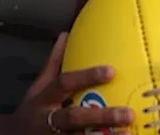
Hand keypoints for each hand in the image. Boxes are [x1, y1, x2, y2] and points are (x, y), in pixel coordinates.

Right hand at [11, 33, 134, 134]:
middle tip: (128, 114)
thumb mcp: (38, 87)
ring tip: (128, 134)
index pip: (64, 83)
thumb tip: (65, 35)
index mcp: (44, 98)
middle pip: (74, 118)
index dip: (86, 77)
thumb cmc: (31, 111)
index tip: (111, 71)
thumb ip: (53, 63)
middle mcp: (48, 119)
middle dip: (101, 116)